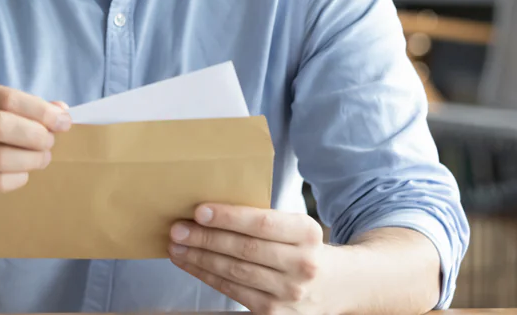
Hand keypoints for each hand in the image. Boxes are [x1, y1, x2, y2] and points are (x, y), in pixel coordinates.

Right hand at [0, 78, 70, 207]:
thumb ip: (14, 107)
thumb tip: (61, 109)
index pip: (7, 98)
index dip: (41, 110)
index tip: (63, 120)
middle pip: (2, 126)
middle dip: (37, 135)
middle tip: (51, 142)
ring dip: (31, 159)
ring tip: (42, 159)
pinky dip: (16, 178)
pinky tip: (22, 173)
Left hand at [168, 204, 336, 314]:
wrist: (340, 286)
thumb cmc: (305, 249)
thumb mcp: (297, 228)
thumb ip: (264, 221)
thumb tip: (210, 213)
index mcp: (307, 233)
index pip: (262, 223)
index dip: (229, 218)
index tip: (199, 211)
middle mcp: (302, 264)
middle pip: (244, 249)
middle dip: (205, 239)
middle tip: (177, 229)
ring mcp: (289, 293)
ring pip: (234, 273)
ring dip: (200, 259)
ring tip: (177, 246)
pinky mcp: (275, 314)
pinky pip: (233, 292)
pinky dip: (208, 277)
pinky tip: (191, 264)